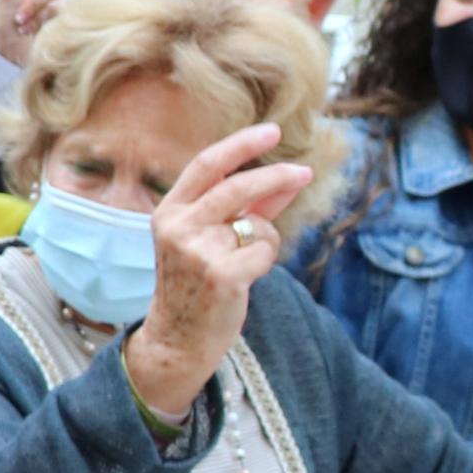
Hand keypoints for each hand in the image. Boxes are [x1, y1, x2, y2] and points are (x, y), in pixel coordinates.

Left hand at [0, 0, 61, 64]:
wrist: (6, 50)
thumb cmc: (5, 20)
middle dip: (32, 4)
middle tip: (18, 18)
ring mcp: (58, 10)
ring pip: (57, 7)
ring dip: (36, 19)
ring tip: (23, 29)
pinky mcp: (62, 27)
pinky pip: (62, 23)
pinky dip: (42, 29)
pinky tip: (32, 36)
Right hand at [117, 122, 316, 421]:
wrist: (178, 340)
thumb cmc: (197, 285)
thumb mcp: (210, 239)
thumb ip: (247, 206)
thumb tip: (289, 175)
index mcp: (169, 212)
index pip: (208, 165)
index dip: (242, 144)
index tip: (272, 131)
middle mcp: (177, 227)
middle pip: (238, 185)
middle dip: (277, 175)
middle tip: (304, 172)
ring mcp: (197, 251)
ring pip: (257, 223)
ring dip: (265, 238)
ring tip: (247, 261)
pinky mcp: (221, 275)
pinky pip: (265, 250)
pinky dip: (266, 260)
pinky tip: (247, 278)